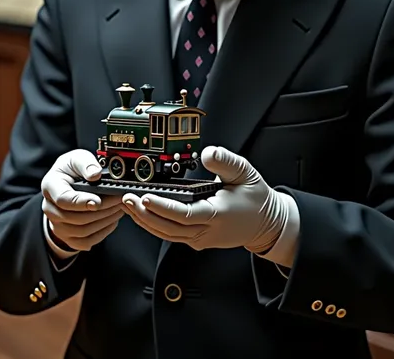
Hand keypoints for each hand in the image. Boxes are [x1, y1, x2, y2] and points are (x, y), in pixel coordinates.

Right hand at [41, 149, 124, 251]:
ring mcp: (57, 225)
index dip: (81, 202)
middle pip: (75, 217)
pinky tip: (112, 220)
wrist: (66, 186)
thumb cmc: (72, 170)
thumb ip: (85, 163)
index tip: (98, 201)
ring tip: (119, 208)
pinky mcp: (68, 236)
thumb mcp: (76, 158)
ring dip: (104, 220)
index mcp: (50, 186)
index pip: (63, 199)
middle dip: (101, 209)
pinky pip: (85, 241)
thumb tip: (95, 174)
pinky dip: (102, 232)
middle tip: (119, 200)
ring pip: (82, 230)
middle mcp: (50, 208)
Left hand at [122, 146, 286, 252]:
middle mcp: (206, 230)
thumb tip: (208, 153)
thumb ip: (225, 162)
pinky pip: (171, 235)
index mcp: (217, 214)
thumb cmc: (255, 198)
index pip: (185, 214)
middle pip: (169, 228)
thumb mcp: (245, 172)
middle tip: (127, 199)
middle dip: (145, 214)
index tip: (147, 197)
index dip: (163, 207)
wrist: (266, 224)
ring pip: (167, 234)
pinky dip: (154, 225)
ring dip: (145, 220)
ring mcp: (201, 238)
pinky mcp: (197, 239)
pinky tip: (143, 213)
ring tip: (128, 204)